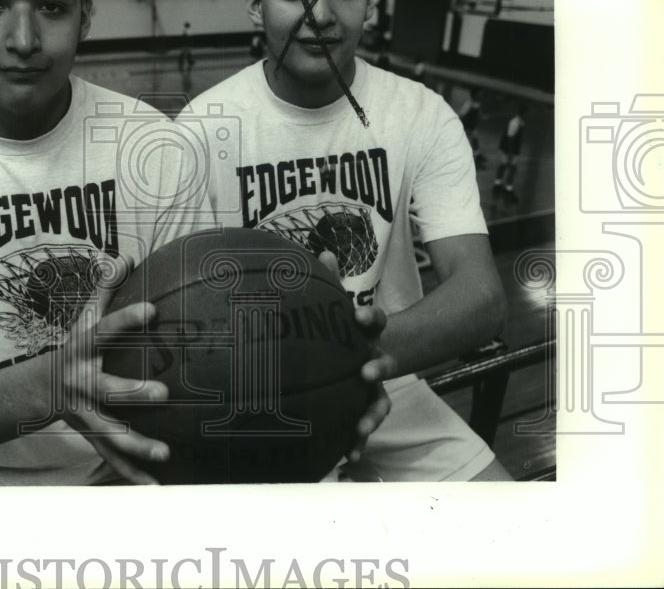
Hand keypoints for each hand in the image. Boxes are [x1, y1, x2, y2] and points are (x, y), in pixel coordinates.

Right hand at [53, 255, 168, 484]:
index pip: (106, 331)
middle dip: (133, 391)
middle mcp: (82, 384)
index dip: (127, 320)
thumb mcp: (83, 318)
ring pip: (110, 432)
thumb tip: (127, 256)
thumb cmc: (72, 348)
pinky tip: (156, 490)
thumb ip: (105, 289)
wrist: (32, 391)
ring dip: (136, 444)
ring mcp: (85, 414)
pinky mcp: (91, 436)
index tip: (153, 311)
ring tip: (166, 453)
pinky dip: (132, 476)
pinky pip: (112, 458)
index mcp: (83, 350)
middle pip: (107, 388)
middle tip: (164, 391)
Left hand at [316, 251, 395, 462]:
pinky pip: (365, 423)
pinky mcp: (366, 405)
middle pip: (385, 363)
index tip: (360, 317)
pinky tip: (350, 456)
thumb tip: (324, 252)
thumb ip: (332, 279)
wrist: (378, 347)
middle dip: (378, 367)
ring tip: (361, 428)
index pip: (375, 320)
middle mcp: (376, 357)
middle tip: (366, 372)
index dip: (370, 318)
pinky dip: (360, 440)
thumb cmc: (345, 325)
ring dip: (372, 414)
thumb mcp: (338, 303)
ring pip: (380, 400)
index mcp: (369, 332)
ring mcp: (375, 384)